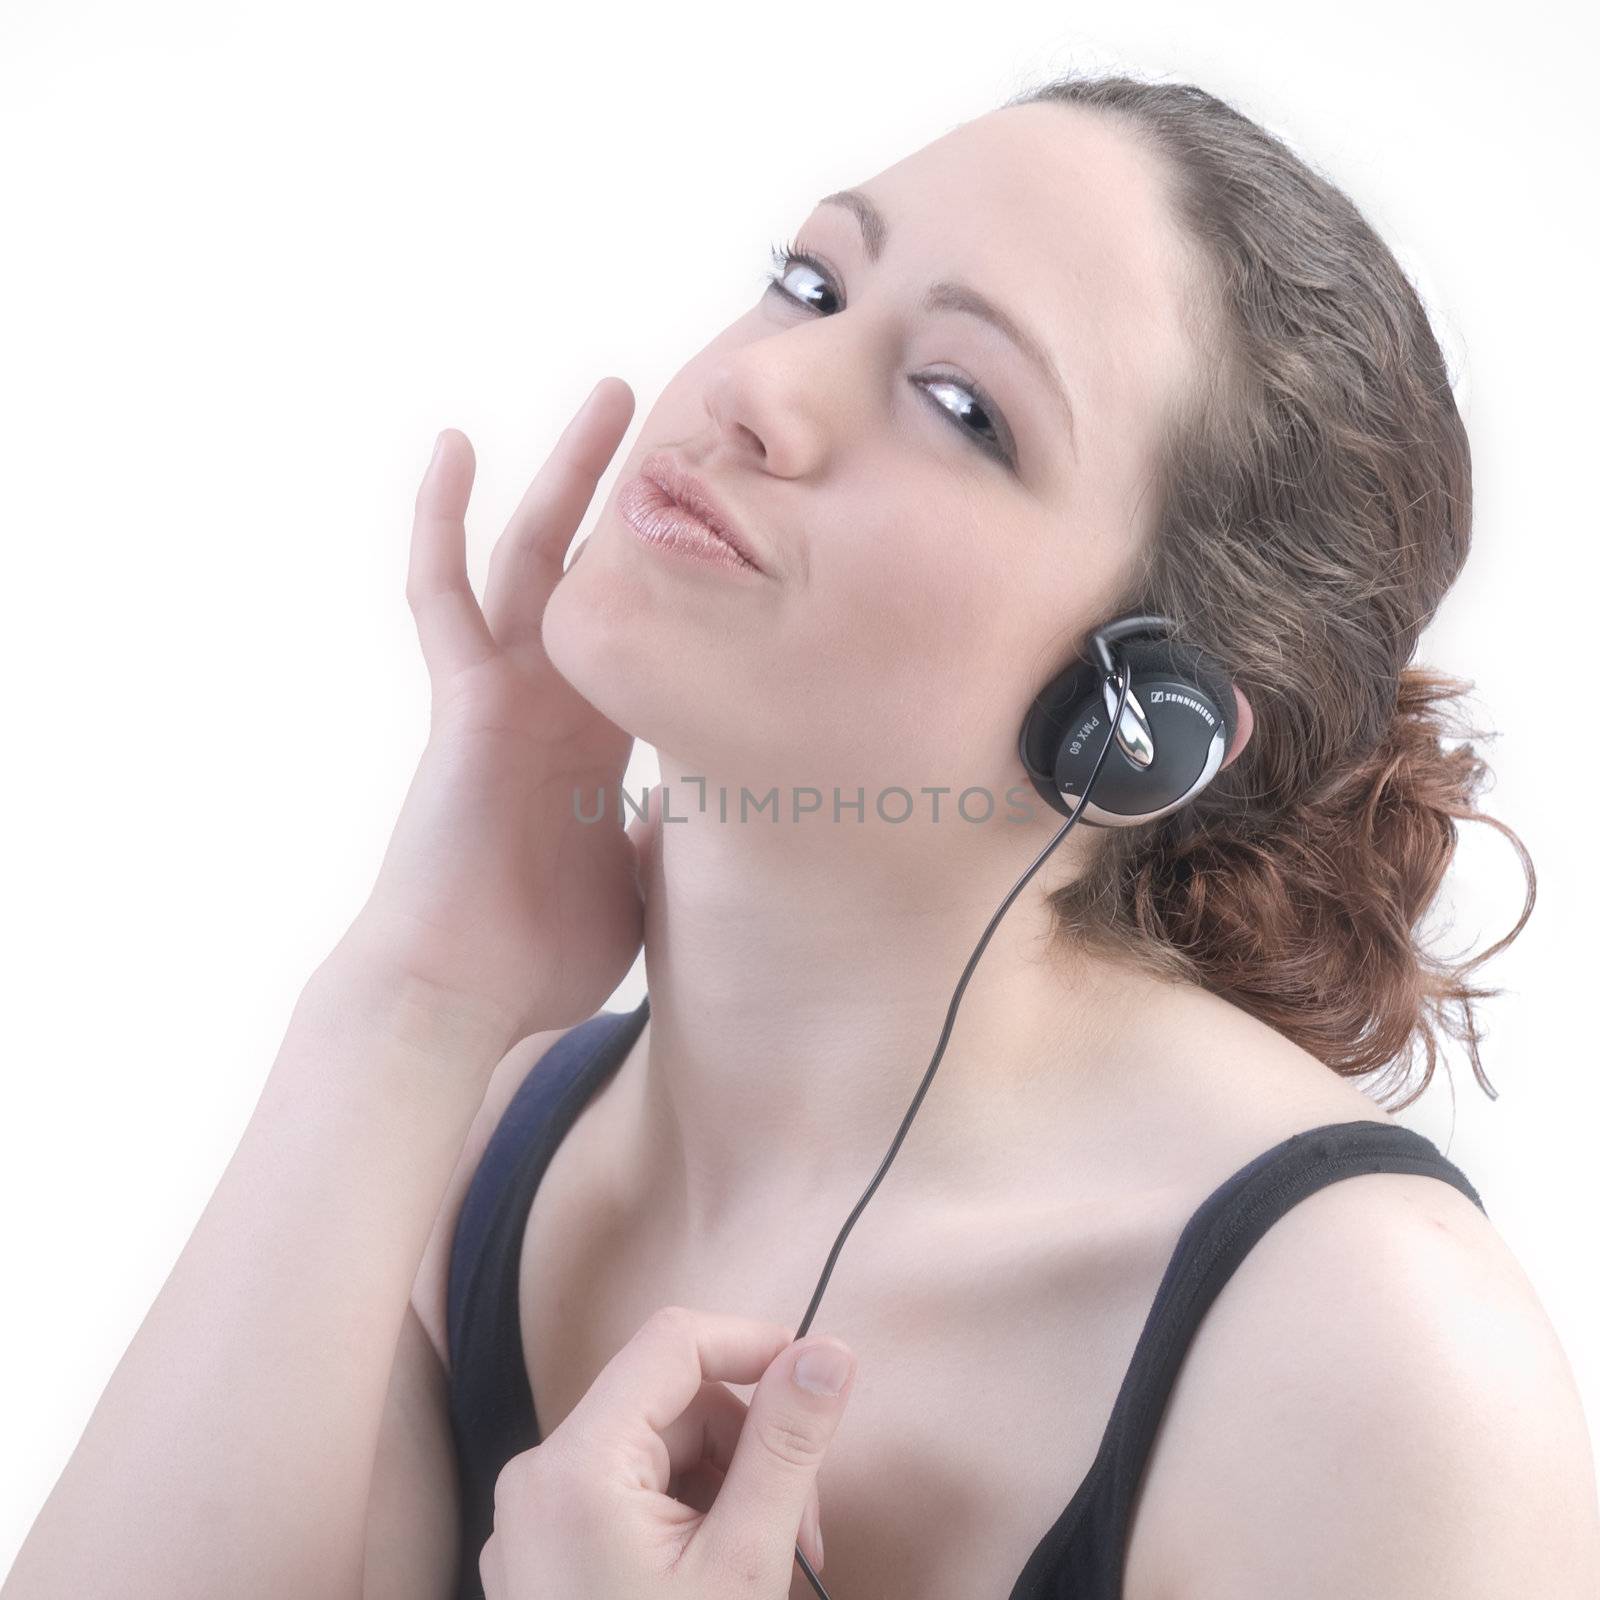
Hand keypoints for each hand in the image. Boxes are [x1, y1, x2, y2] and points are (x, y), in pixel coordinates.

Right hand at [344, 379, 659, 1042]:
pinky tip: (452, 445)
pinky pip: (441, 593)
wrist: (462, 990)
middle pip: (606, 573)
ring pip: (533, 554)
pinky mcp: (461, 696)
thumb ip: (667, 832)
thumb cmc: (542, 950)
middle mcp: (558, 697)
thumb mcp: (639, 879)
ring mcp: (506, 689)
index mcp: (601, 737)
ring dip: (569, 473)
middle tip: (699, 430)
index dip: (697, 580)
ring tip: (614, 394)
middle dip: (647, 503)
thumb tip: (708, 813)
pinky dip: (438, 521)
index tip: (750, 527)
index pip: (655, 635)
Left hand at [479, 1306, 857, 1598]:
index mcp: (573, 1466)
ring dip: (728, 1487)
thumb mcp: (744, 1564)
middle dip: (750, 1446)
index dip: (754, 1344)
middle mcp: (539, 1480)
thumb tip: (828, 1352)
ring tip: (769, 1565)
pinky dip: (690, 1517)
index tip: (820, 1380)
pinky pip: (630, 1495)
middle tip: (807, 1529)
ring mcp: (536, 1524)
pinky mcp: (548, 1559)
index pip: (673, 1342)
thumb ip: (786, 1447)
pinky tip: (723, 1576)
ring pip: (656, 1451)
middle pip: (670, 1402)